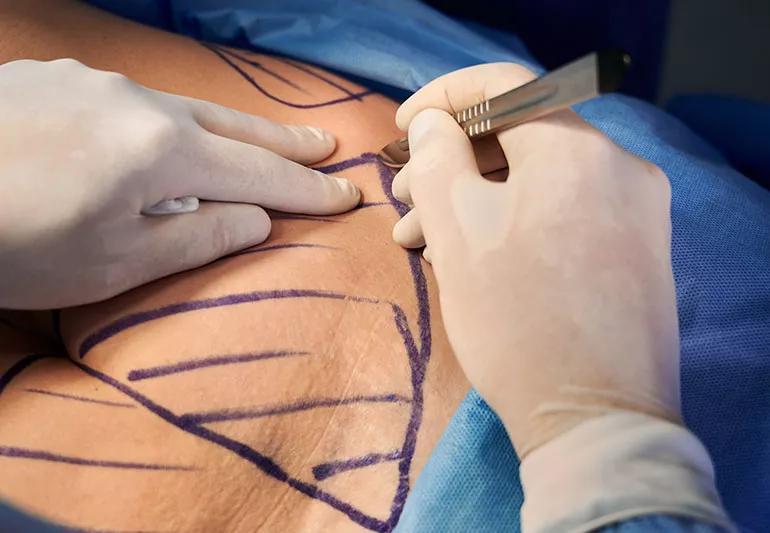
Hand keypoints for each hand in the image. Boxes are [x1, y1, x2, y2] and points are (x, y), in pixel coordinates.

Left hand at [0, 59, 358, 308]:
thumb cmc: (13, 246)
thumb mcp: (116, 263)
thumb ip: (198, 236)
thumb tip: (256, 218)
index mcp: (162, 148)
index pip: (258, 172)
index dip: (307, 188)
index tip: (347, 195)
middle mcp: (136, 100)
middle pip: (231, 123)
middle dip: (284, 139)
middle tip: (326, 144)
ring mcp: (92, 82)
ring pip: (180, 107)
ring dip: (225, 129)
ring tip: (259, 140)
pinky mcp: (52, 80)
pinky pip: (128, 103)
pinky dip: (161, 124)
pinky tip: (155, 140)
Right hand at [392, 63, 679, 455]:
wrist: (593, 420)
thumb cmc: (517, 322)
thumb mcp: (457, 232)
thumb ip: (437, 160)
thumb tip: (436, 124)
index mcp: (576, 150)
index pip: (505, 87)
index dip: (444, 98)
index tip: (404, 126)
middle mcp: (619, 167)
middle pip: (521, 138)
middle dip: (454, 163)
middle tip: (406, 201)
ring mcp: (636, 210)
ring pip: (540, 181)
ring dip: (478, 200)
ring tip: (424, 239)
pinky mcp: (637, 249)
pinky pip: (565, 213)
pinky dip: (515, 223)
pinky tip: (474, 257)